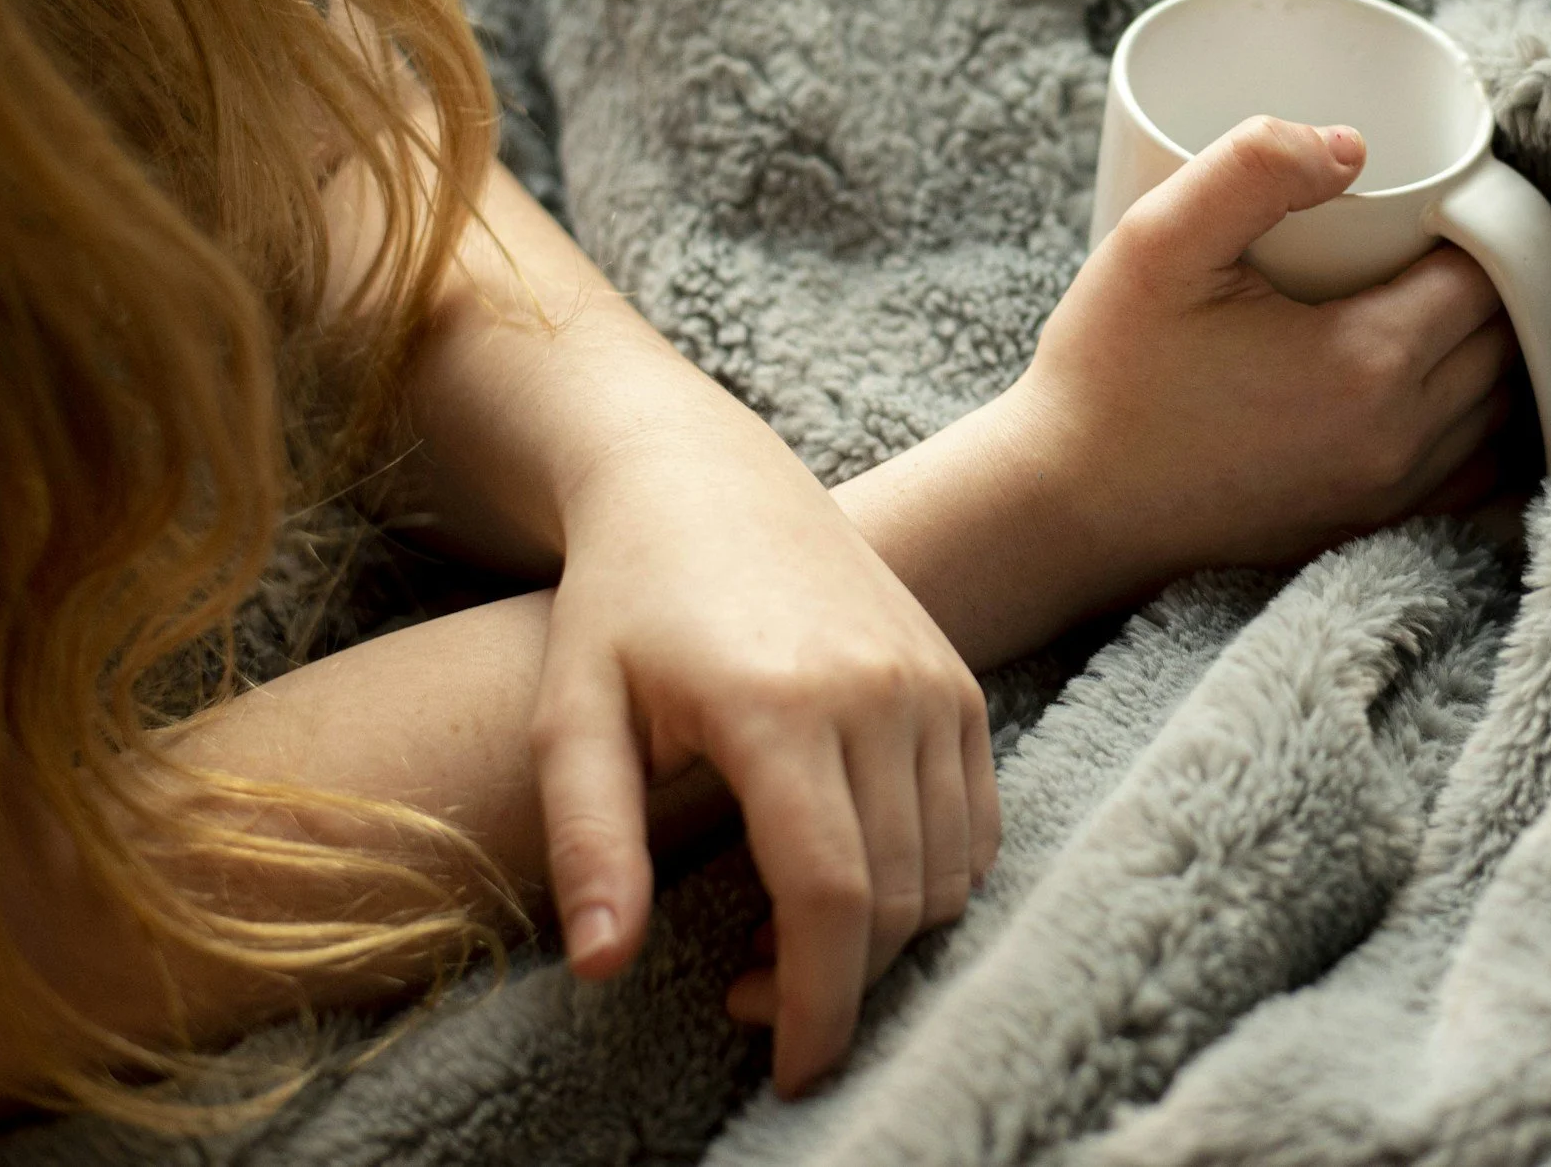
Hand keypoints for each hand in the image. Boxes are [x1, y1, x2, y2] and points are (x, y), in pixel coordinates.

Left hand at [527, 395, 998, 1094]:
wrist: (703, 477)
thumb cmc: (622, 601)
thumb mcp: (572, 715)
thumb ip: (591, 843)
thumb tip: (605, 970)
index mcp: (779, 705)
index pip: (830, 897)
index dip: (816, 1007)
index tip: (788, 1072)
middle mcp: (879, 691)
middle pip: (897, 900)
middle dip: (836, 985)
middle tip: (748, 996)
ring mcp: (933, 680)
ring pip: (950, 870)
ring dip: (885, 936)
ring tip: (788, 932)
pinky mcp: (960, 679)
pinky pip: (978, 820)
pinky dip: (933, 878)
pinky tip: (853, 877)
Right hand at [1014, 114, 1518, 589]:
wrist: (1064, 509)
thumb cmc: (1107, 374)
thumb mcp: (1158, 242)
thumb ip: (1251, 167)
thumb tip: (1352, 145)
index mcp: (1367, 364)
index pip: (1486, 276)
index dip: (1479, 224)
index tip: (1440, 197)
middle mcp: (1398, 441)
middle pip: (1505, 341)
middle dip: (1489, 282)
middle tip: (1436, 235)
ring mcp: (1388, 498)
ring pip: (1498, 409)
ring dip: (1487, 351)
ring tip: (1436, 297)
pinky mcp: (1367, 530)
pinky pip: (1471, 475)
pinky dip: (1476, 424)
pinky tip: (1437, 385)